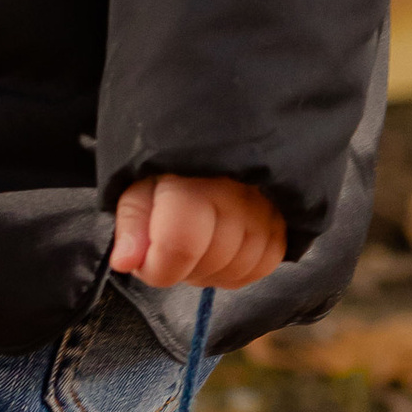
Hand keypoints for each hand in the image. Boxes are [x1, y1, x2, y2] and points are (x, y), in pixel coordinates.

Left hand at [111, 173, 285, 291]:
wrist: (215, 142)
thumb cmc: (170, 170)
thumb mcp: (138, 187)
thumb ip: (131, 225)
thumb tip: (125, 262)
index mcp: (192, 180)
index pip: (180, 245)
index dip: (158, 268)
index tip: (147, 261)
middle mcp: (236, 193)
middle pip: (210, 265)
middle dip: (182, 267)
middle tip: (173, 244)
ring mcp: (267, 206)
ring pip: (238, 270)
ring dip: (211, 270)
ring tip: (199, 243)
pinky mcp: (286, 219)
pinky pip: (263, 266)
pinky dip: (239, 268)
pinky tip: (224, 248)